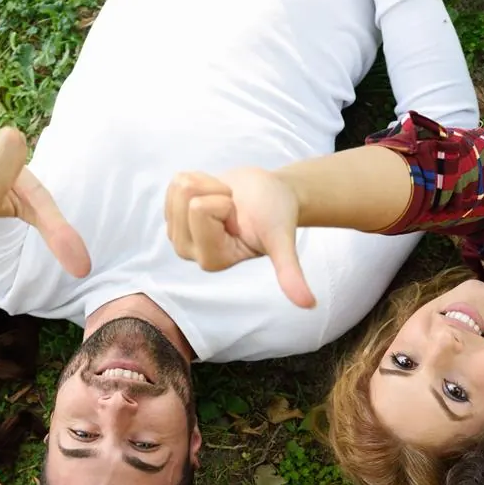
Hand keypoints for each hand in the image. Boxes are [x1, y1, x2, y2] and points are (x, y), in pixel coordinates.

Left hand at [165, 168, 313, 307]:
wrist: (270, 196)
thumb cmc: (277, 215)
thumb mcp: (282, 242)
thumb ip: (289, 273)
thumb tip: (309, 305)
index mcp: (212, 260)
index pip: (199, 208)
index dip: (224, 204)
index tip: (240, 219)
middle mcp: (190, 252)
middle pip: (186, 198)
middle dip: (215, 192)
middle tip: (233, 209)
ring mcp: (179, 233)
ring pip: (179, 187)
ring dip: (208, 185)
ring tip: (227, 202)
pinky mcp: (174, 215)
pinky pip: (175, 182)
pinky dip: (201, 179)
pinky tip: (216, 195)